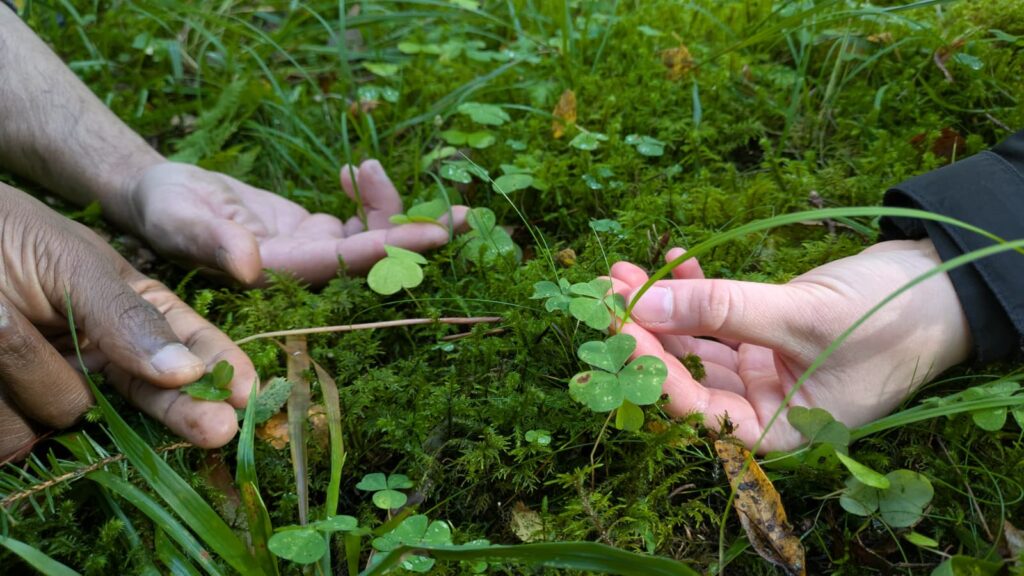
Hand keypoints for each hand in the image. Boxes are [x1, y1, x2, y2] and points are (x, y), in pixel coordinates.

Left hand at [0, 184, 255, 461]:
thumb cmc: (6, 235)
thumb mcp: (72, 262)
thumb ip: (129, 315)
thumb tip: (188, 369)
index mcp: (132, 316)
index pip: (190, 346)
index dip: (221, 371)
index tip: (246, 395)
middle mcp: (100, 361)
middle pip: (153, 399)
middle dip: (183, 412)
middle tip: (216, 430)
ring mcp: (50, 392)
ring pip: (67, 414)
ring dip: (30, 369)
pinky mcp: (5, 421)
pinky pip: (10, 436)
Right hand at [121, 160, 468, 285]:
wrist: (162, 197)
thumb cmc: (163, 209)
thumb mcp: (177, 220)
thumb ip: (213, 242)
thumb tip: (253, 267)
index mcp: (276, 276)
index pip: (345, 265)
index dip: (391, 249)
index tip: (434, 235)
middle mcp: (303, 272)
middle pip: (374, 258)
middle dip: (419, 238)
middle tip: (465, 214)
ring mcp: (312, 254)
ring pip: (371, 238)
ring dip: (391, 206)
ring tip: (369, 166)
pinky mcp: (314, 235)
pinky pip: (358, 222)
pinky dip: (366, 196)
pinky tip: (353, 172)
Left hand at [610, 240, 970, 451]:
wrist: (944, 289)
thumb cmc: (891, 319)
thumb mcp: (803, 315)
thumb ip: (724, 309)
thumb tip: (645, 303)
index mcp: (778, 430)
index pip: (697, 410)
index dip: (650, 371)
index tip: (616, 329)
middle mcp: (764, 406)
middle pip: (685, 374)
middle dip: (644, 332)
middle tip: (605, 292)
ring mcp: (762, 369)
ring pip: (694, 342)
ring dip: (659, 307)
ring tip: (621, 272)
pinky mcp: (763, 335)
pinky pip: (717, 317)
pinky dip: (695, 290)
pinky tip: (673, 261)